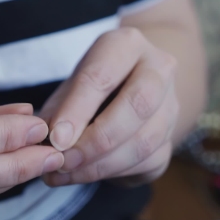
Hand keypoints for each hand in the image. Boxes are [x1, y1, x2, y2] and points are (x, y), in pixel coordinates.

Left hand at [40, 27, 177, 187]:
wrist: (130, 86)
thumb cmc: (91, 85)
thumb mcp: (69, 86)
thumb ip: (58, 111)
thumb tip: (48, 144)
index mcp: (127, 45)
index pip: (103, 76)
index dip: (77, 111)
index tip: (55, 139)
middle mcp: (159, 69)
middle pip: (138, 106)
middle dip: (96, 140)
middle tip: (64, 161)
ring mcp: (171, 105)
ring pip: (145, 141)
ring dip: (102, 164)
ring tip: (67, 173)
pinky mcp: (171, 139)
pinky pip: (148, 162)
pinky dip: (113, 173)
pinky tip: (85, 174)